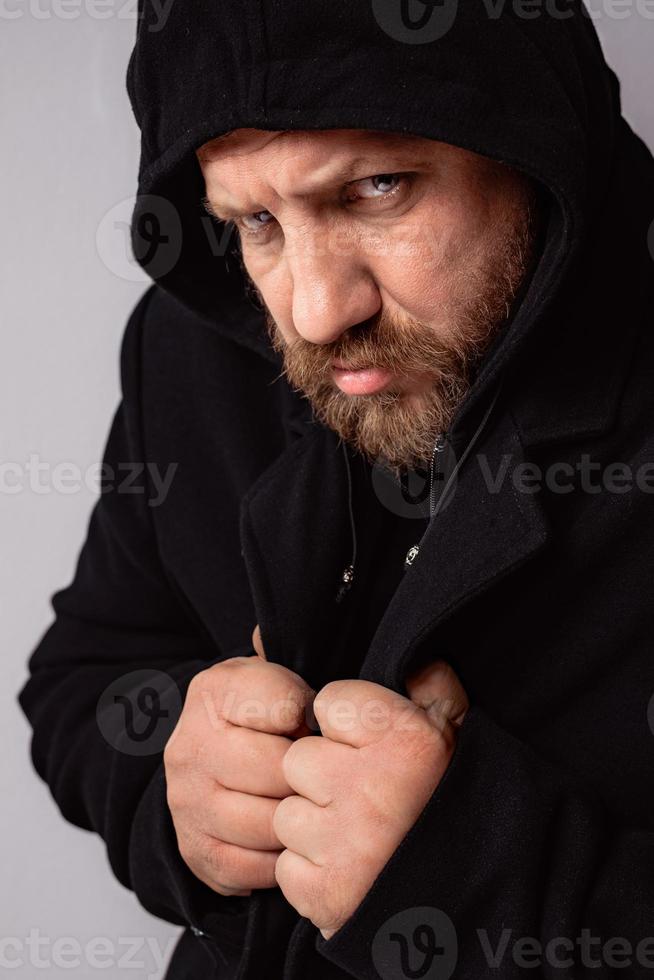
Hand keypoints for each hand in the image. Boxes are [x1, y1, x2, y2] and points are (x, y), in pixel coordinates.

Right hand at [163, 633, 314, 896]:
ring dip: (301, 819)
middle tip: (321, 770)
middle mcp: (189, 746)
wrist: (204, 764)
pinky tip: (289, 837)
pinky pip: (256, 869)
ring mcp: (188, 801)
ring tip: (309, 802)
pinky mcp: (195, 850)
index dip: (313, 716)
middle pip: (281, 770)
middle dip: (311, 773)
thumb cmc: (256, 717)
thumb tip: (265, 633)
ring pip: (271, 823)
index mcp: (212, 692)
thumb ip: (280, 656)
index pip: (287, 705)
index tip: (311, 721)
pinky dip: (282, 860)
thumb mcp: (267, 676)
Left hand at [273, 661, 468, 938]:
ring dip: (312, 825)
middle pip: (298, 758)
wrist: (466, 899)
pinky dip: (310, 872)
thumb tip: (411, 657)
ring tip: (357, 835)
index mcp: (405, 741)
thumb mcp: (458, 736)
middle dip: (321, 774)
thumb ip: (432, 687)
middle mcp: (369, 787)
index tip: (368, 744)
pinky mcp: (324, 891)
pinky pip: (287, 867)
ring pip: (287, 814)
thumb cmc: (455, 806)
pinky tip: (347, 870)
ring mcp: (343, 843)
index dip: (345, 723)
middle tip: (359, 795)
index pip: (328, 703)